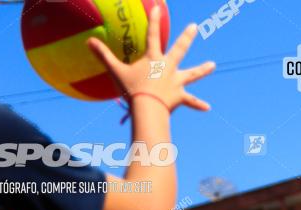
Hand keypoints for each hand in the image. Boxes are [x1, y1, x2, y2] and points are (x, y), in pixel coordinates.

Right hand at [87, 6, 215, 111]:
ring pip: (192, 74)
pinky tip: (208, 107)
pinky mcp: (179, 96)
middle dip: (187, 37)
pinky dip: (198, 105)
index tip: (159, 8)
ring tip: (212, 65)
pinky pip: (190, 101)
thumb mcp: (116, 72)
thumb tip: (88, 41)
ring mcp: (175, 81)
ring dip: (202, 70)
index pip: (153, 35)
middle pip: (180, 49)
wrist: (148, 108)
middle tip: (195, 27)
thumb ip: (104, 56)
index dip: (154, 20)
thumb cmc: (132, 90)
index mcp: (153, 58)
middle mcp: (168, 67)